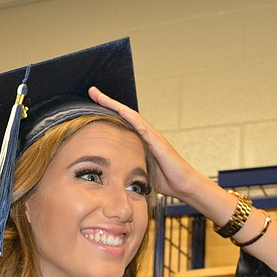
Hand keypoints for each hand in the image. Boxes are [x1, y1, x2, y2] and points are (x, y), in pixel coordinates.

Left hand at [88, 86, 206, 200]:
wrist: (184, 185)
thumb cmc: (165, 179)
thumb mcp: (140, 169)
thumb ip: (128, 164)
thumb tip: (110, 169)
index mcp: (141, 139)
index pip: (121, 120)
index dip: (107, 111)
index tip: (92, 102)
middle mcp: (147, 133)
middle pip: (124, 113)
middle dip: (107, 101)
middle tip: (92, 91)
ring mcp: (153, 136)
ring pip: (132, 116)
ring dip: (115, 105)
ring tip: (100, 96)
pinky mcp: (159, 142)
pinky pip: (143, 128)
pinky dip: (132, 118)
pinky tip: (121, 110)